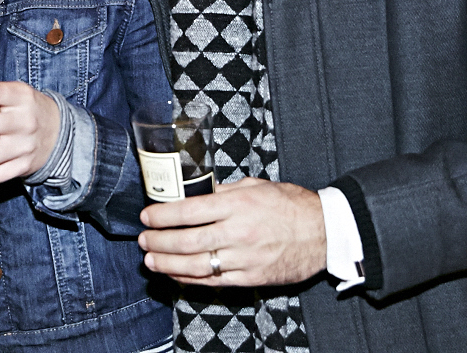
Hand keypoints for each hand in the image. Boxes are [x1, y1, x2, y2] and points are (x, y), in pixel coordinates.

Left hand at [138, 177, 326, 287]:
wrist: (324, 232)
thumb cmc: (289, 204)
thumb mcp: (255, 186)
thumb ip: (223, 191)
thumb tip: (194, 193)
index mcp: (238, 205)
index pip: (189, 211)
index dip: (162, 216)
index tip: (146, 216)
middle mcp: (238, 232)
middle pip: (187, 240)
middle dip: (158, 241)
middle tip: (142, 239)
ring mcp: (244, 258)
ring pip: (196, 265)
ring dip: (168, 264)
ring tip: (150, 259)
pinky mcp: (251, 277)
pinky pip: (214, 281)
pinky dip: (190, 279)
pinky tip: (175, 274)